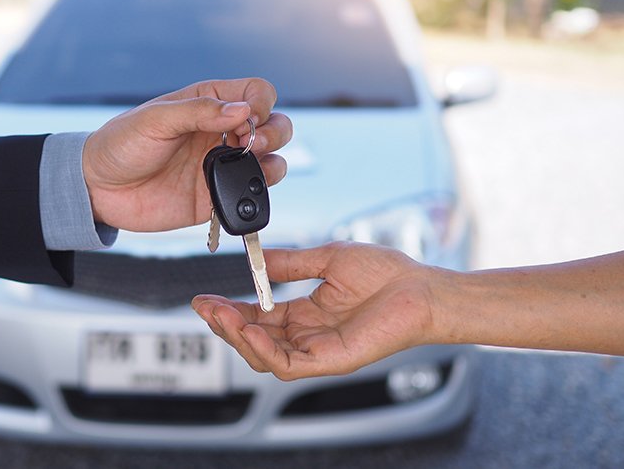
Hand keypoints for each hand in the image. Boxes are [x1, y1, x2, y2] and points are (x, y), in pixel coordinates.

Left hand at [82, 78, 290, 231]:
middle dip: (274, 132)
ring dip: (274, 160)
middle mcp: (222, 132)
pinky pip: (253, 195)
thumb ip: (199, 112)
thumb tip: (242, 110)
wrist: (99, 189)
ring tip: (250, 164)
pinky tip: (242, 191)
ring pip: (272, 159)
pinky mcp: (218, 196)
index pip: (256, 92)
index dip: (261, 102)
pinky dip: (259, 193)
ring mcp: (223, 165)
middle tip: (251, 142)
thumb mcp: (155, 119)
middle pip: (274, 124)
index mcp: (209, 103)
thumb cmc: (121, 144)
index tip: (247, 117)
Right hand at [192, 242, 438, 379]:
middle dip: (225, 325)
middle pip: (255, 339)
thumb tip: (261, 259)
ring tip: (219, 315)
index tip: (205, 298)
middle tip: (203, 307)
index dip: (231, 309)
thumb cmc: (385, 273)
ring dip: (238, 337)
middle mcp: (309, 335)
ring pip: (265, 356)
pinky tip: (249, 331)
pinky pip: (288, 365)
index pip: (259, 317)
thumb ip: (293, 261)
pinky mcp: (331, 361)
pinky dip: (264, 350)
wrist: (421, 287)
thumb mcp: (329, 258)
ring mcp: (318, 351)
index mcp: (307, 313)